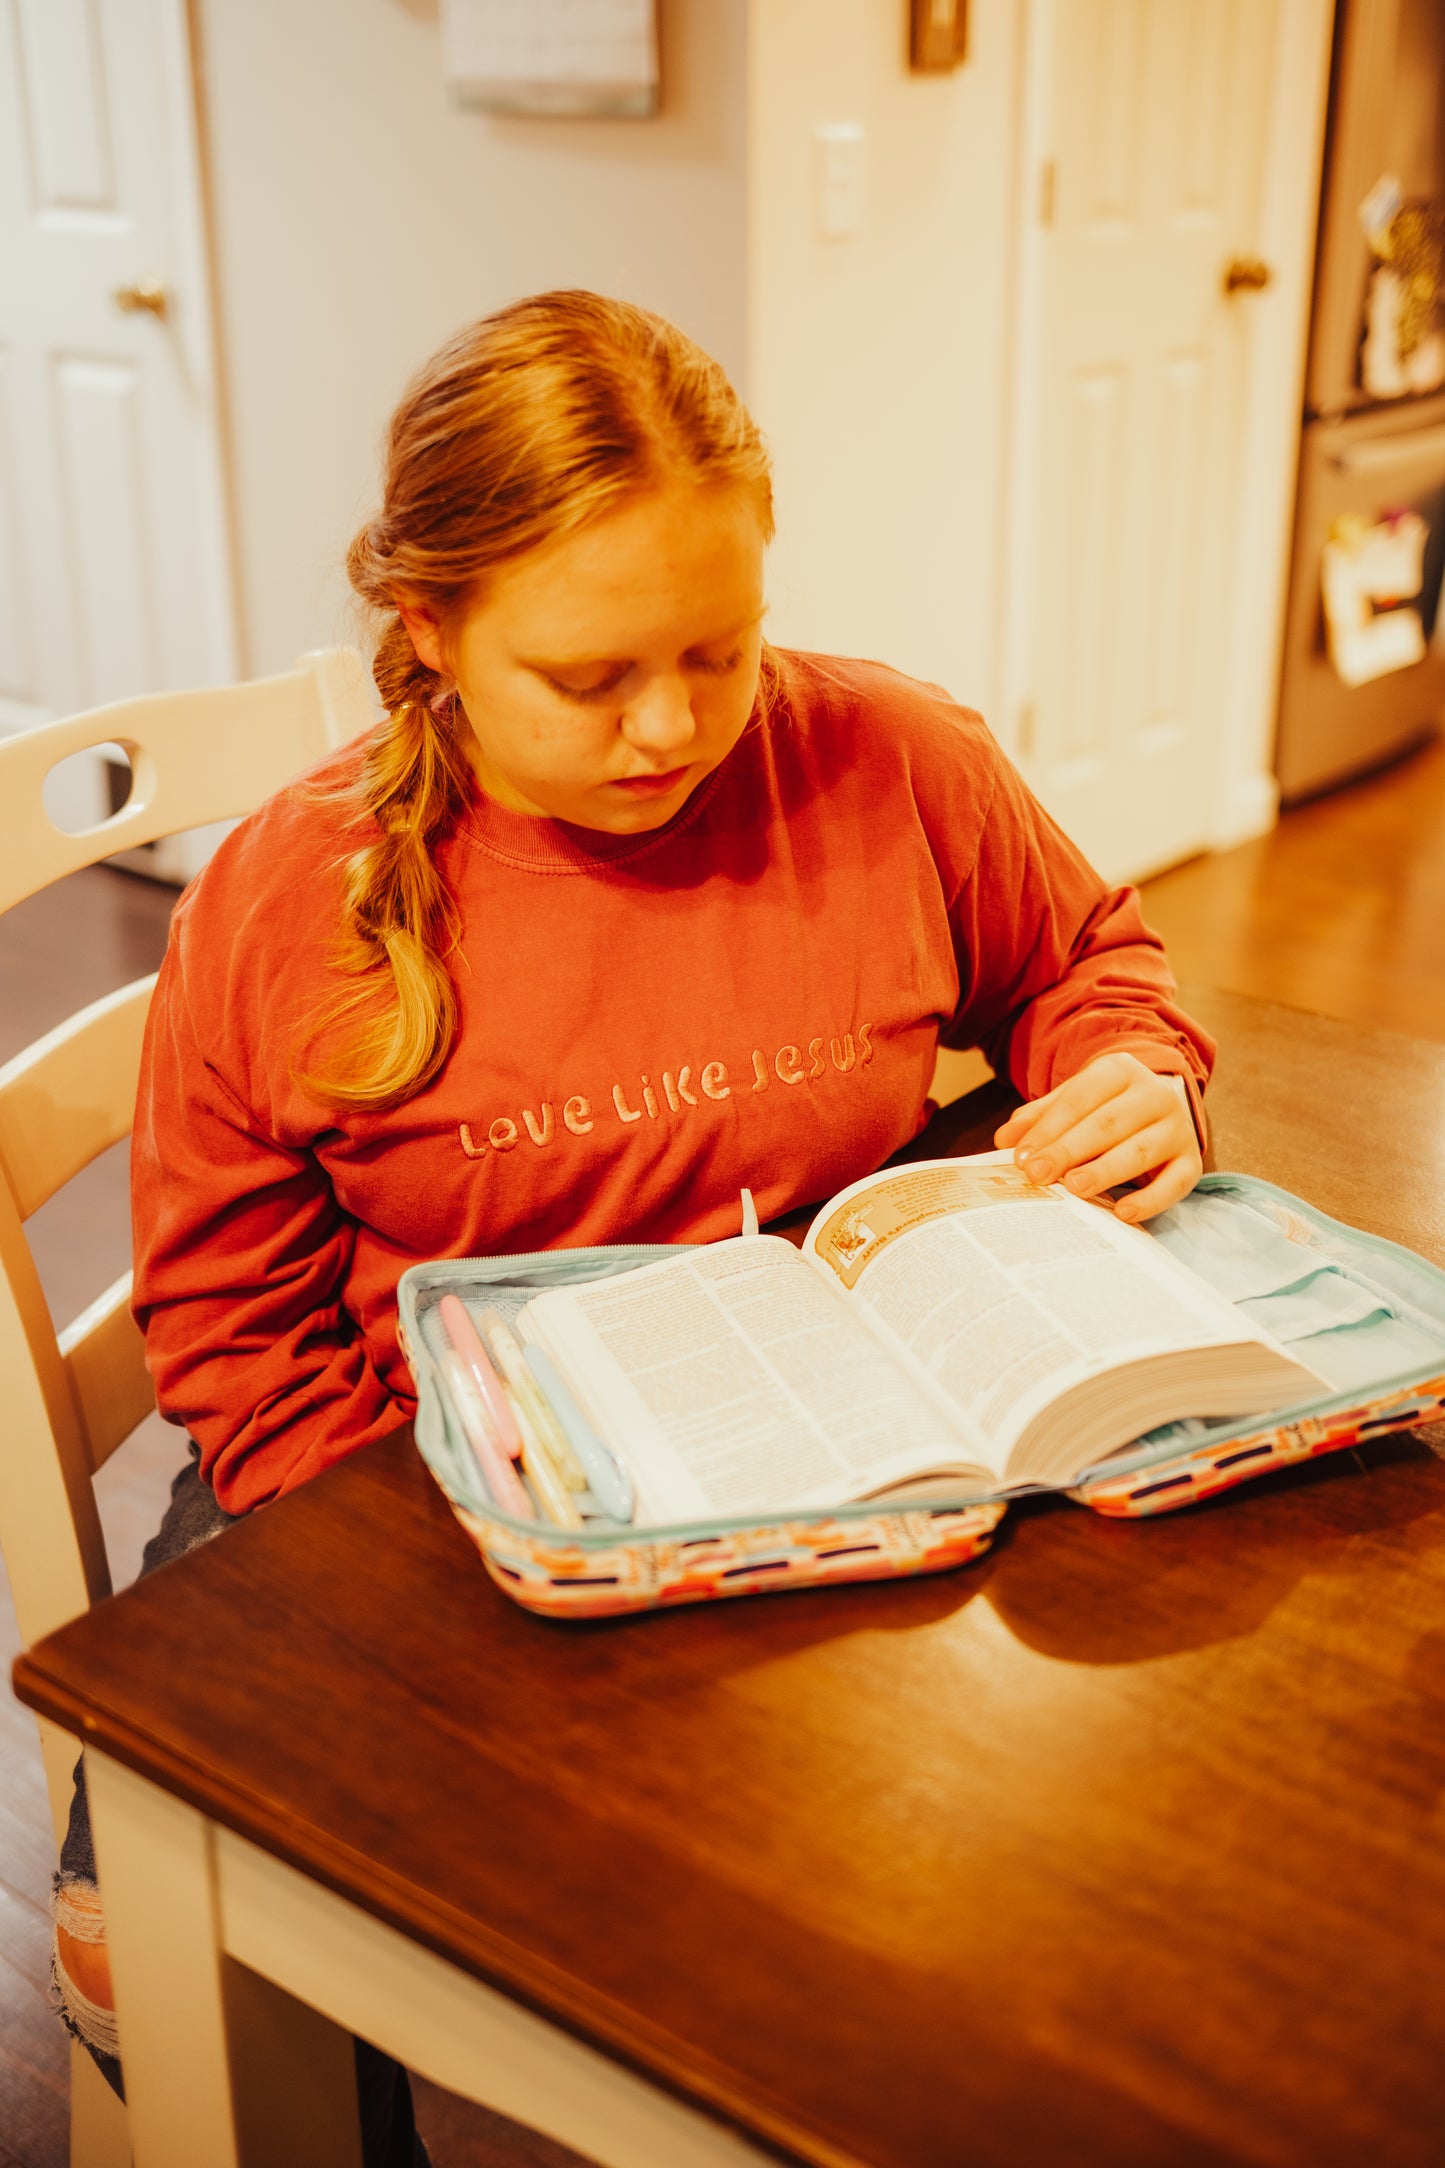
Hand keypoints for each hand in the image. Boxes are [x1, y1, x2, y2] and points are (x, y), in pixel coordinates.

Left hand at [993, 1052, 1202, 1223]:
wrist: (1163, 1105)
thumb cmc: (1107, 1107)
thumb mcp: (1075, 1100)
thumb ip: (1041, 1117)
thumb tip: (1005, 1139)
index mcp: (1121, 1070)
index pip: (1079, 1099)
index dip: (1048, 1129)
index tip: (1020, 1157)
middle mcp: (1155, 1094)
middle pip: (1106, 1124)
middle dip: (1068, 1151)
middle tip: (1037, 1175)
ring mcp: (1177, 1128)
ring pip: (1138, 1151)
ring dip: (1104, 1171)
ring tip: (1073, 1188)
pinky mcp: (1191, 1161)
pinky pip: (1174, 1183)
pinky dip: (1150, 1201)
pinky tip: (1122, 1213)